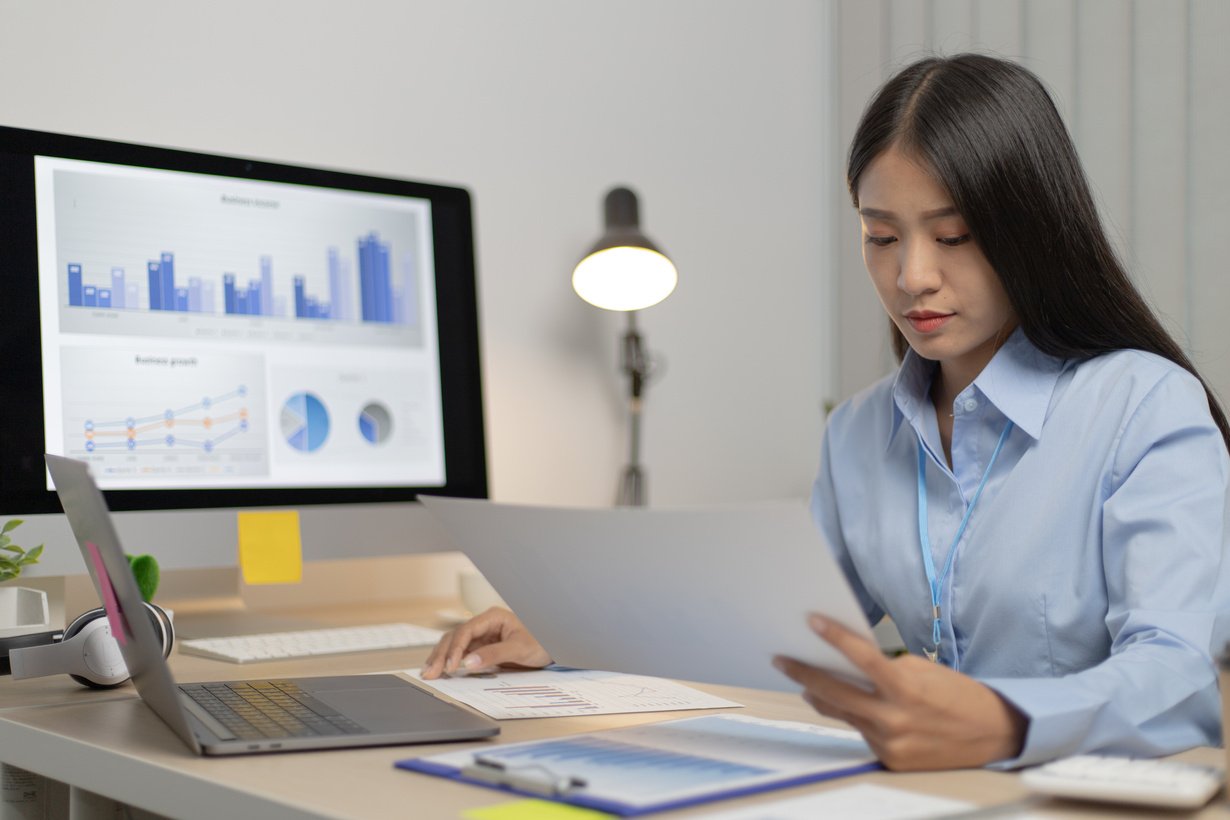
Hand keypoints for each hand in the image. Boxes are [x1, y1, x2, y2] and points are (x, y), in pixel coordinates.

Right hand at [421, 607, 550, 678]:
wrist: (554, 647)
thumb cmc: (542, 642)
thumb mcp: (519, 649)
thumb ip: (494, 654)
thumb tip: (468, 663)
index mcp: (493, 617)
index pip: (466, 631)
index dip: (455, 649)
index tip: (450, 666)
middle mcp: (485, 624)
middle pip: (455, 637)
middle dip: (441, 654)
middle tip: (430, 672)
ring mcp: (482, 636)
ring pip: (455, 644)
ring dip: (442, 658)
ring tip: (429, 672)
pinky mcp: (483, 647)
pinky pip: (462, 653)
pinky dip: (450, 662)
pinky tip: (441, 670)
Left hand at [773, 614, 1026, 770]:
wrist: (993, 734)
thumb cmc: (957, 694)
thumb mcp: (924, 670)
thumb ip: (886, 665)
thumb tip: (848, 654)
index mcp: (906, 686)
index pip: (861, 656)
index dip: (834, 637)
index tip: (811, 621)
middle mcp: (894, 717)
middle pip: (834, 691)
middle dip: (803, 673)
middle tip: (783, 660)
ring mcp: (890, 742)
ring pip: (842, 714)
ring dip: (821, 697)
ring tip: (805, 683)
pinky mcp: (890, 759)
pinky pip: (861, 733)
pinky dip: (855, 718)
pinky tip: (848, 708)